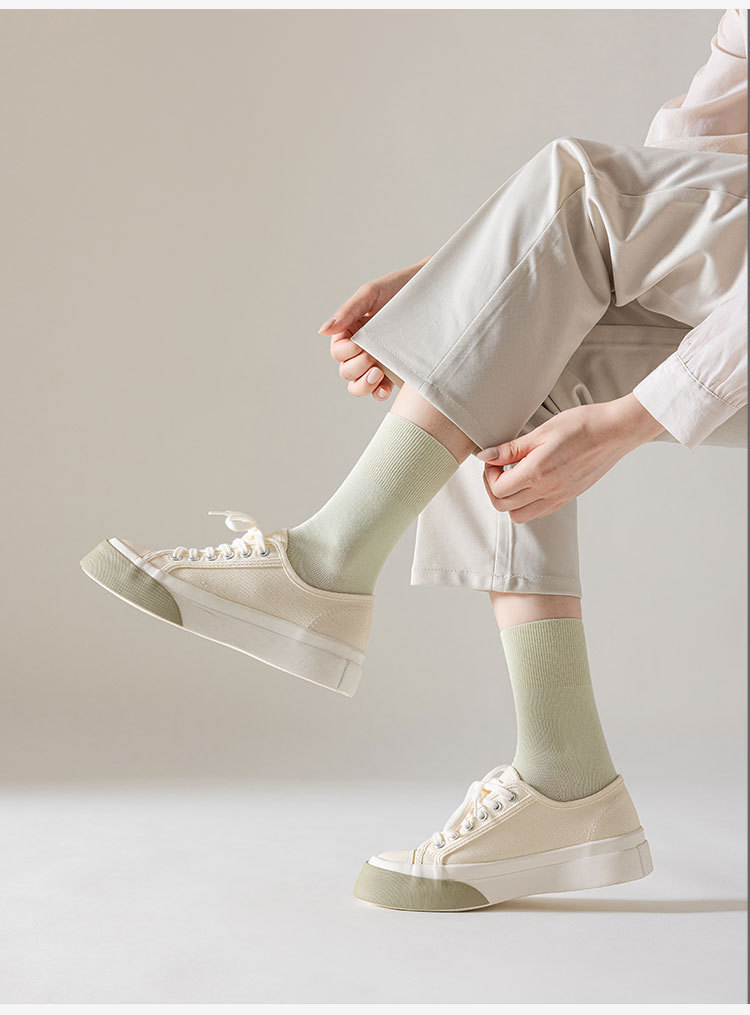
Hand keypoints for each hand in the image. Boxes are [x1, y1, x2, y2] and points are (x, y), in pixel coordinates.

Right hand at [319, 258, 429, 399]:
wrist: (434, 292)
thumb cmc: (400, 287)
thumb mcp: (371, 294)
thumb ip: (347, 311)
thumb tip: (322, 331)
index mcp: (351, 331)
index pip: (337, 352)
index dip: (346, 352)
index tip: (361, 343)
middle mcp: (361, 349)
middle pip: (345, 371)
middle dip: (356, 368)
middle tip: (372, 358)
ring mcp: (378, 362)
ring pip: (357, 385)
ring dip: (363, 385)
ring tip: (377, 375)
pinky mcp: (395, 372)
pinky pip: (379, 391)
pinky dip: (378, 393)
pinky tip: (385, 388)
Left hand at [479, 394, 664, 522]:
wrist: (614, 432)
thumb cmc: (581, 426)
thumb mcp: (542, 431)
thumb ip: (511, 448)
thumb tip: (486, 456)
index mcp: (537, 473)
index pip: (498, 489)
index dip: (489, 474)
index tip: (494, 460)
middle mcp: (547, 491)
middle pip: (504, 506)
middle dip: (493, 488)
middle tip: (499, 468)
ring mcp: (559, 498)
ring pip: (520, 515)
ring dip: (509, 500)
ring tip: (514, 476)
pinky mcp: (568, 498)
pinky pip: (539, 512)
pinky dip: (527, 503)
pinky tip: (531, 482)